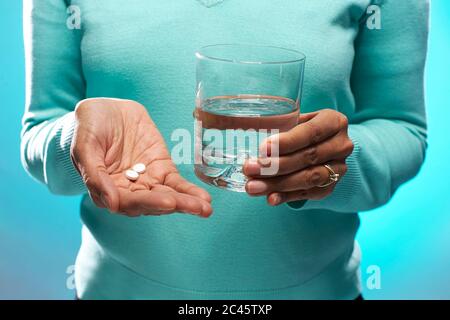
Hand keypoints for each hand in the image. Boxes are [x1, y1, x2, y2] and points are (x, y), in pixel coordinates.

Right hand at [71, 98, 211, 216]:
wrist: (104, 109)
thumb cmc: (88, 128)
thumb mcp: (85, 146)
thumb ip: (95, 175)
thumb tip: (111, 204)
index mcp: (106, 190)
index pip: (128, 202)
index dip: (148, 203)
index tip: (167, 203)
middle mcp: (128, 190)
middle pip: (152, 203)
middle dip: (175, 205)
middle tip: (196, 207)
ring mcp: (146, 180)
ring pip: (168, 195)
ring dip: (187, 202)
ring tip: (205, 208)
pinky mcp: (161, 168)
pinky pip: (176, 183)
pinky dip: (189, 190)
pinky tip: (204, 199)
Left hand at [243, 109, 353, 205]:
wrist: (323, 144)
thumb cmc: (302, 128)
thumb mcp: (295, 120)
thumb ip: (280, 126)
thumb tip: (246, 137)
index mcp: (334, 122)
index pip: (311, 132)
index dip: (287, 142)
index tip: (263, 149)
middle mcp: (341, 145)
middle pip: (308, 157)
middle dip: (276, 166)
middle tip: (250, 169)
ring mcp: (339, 168)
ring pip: (309, 178)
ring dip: (278, 184)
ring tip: (253, 187)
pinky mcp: (331, 186)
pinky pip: (309, 194)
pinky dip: (287, 197)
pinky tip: (270, 198)